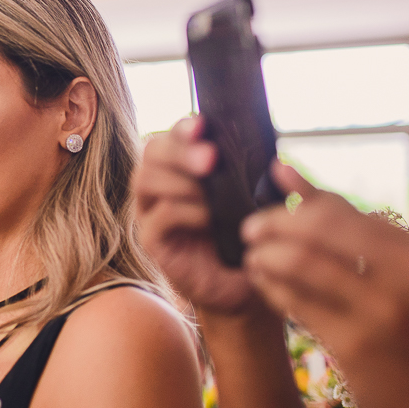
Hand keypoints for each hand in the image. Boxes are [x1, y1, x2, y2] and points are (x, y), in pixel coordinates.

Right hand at [133, 116, 258, 314]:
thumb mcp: (248, 194)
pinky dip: (185, 211)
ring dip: (180, 180)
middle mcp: (158, 184)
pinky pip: (159, 216)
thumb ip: (245, 167)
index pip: (170, 135)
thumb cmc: (243, 232)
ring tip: (209, 191)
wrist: (241, 283)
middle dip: (181, 150)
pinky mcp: (152, 241)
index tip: (204, 125)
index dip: (182, 127)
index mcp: (178, 167)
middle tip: (211, 159)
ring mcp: (150, 212)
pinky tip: (209, 217)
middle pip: (151, 152)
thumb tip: (263, 138)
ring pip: (145, 179)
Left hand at [242, 163, 408, 407]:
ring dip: (266, 255)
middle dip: (274, 222)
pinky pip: (298, 303)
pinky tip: (264, 287)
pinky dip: (272, 288)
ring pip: (301, 261)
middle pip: (319, 226)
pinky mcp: (356, 346)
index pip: (345, 208)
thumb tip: (296, 180)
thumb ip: (367, 237)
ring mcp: (384, 310)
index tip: (272, 191)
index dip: (299, 198)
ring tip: (254, 258)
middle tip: (250, 228)